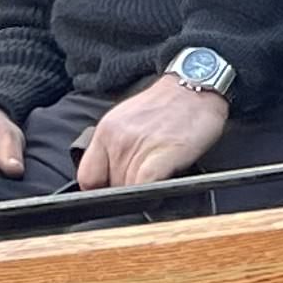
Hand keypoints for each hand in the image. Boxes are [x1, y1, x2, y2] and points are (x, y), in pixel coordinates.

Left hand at [76, 74, 233, 189]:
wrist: (195, 87)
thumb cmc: (166, 107)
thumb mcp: (127, 120)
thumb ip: (113, 148)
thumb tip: (110, 179)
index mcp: (105, 131)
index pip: (87, 177)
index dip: (100, 189)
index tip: (114, 191)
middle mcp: (117, 139)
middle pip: (111, 186)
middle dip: (126, 190)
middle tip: (144, 180)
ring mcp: (138, 147)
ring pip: (128, 191)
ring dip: (142, 194)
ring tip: (158, 179)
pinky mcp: (161, 156)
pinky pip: (146, 188)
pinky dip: (153, 196)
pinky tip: (162, 186)